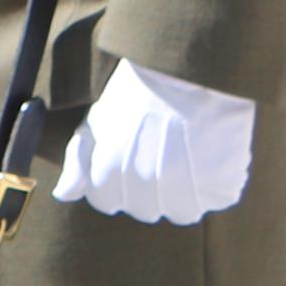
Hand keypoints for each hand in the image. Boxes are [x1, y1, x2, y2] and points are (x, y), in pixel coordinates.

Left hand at [52, 60, 256, 223]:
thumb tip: (64, 194)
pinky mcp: (220, 187)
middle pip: (143, 211)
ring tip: (183, 155)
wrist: (186, 73)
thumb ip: (78, 163)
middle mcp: (144, 187)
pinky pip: (215, 201)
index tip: (126, 158)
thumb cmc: (137, 96)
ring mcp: (184, 190)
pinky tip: (207, 155)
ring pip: (180, 212)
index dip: (113, 182)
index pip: (106, 202)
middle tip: (157, 153)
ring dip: (181, 192)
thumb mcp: (96, 122)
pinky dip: (214, 184)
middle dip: (146, 189)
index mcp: (109, 174)